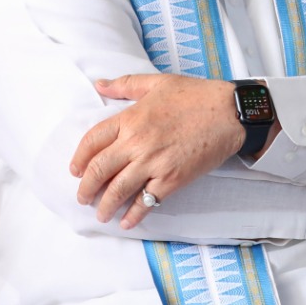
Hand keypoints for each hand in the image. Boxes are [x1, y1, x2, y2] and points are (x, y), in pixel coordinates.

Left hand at [71, 74, 244, 228]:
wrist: (229, 112)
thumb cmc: (195, 95)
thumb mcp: (157, 83)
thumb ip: (124, 85)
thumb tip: (99, 84)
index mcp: (130, 118)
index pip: (92, 141)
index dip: (79, 158)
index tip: (75, 170)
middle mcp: (137, 142)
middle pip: (100, 170)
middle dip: (86, 187)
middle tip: (83, 197)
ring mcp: (154, 163)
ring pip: (118, 190)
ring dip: (105, 205)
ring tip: (101, 214)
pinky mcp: (172, 179)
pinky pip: (146, 202)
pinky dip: (134, 214)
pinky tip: (127, 222)